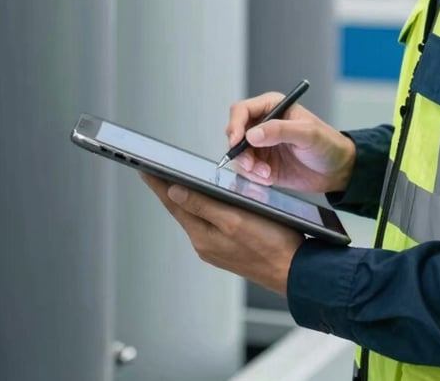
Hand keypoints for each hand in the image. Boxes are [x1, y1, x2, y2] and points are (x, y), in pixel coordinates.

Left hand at [141, 173, 303, 293]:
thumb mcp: (235, 219)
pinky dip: (203, 209)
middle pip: (181, 209)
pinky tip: (206, 202)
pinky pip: (209, 224)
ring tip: (175, 182)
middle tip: (156, 171)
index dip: (158, 184)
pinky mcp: (228, 248)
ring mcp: (215, 247)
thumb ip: (203, 205)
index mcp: (203, 235)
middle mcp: (205, 243)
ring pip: (195, 216)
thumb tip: (175, 192)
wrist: (295, 271)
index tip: (144, 169)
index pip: (174, 203)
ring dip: (186, 199)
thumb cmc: (271, 245)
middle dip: (169, 190)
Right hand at [226, 92, 355, 192]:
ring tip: (266, 174)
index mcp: (272, 107)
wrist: (338, 171)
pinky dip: (254, 176)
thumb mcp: (307, 133)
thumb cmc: (328, 144)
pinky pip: (247, 170)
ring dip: (248, 166)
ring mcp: (262, 145)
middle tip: (251, 164)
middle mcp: (263, 124)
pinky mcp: (263, 164)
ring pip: (239, 154)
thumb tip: (252, 135)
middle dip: (239, 150)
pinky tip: (269, 178)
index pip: (242, 110)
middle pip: (235, 133)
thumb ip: (280, 130)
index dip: (235, 124)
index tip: (236, 141)